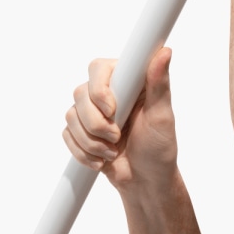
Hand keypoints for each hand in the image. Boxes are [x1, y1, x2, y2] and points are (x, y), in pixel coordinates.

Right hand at [63, 47, 177, 190]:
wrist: (146, 182)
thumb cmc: (159, 149)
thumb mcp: (162, 117)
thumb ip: (159, 85)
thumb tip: (165, 52)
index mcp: (127, 82)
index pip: (99, 68)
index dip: (99, 90)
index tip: (112, 111)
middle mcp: (107, 93)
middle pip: (80, 94)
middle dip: (97, 124)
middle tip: (117, 138)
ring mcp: (91, 112)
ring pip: (71, 116)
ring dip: (92, 142)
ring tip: (113, 152)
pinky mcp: (81, 131)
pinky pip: (67, 135)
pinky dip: (83, 152)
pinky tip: (102, 160)